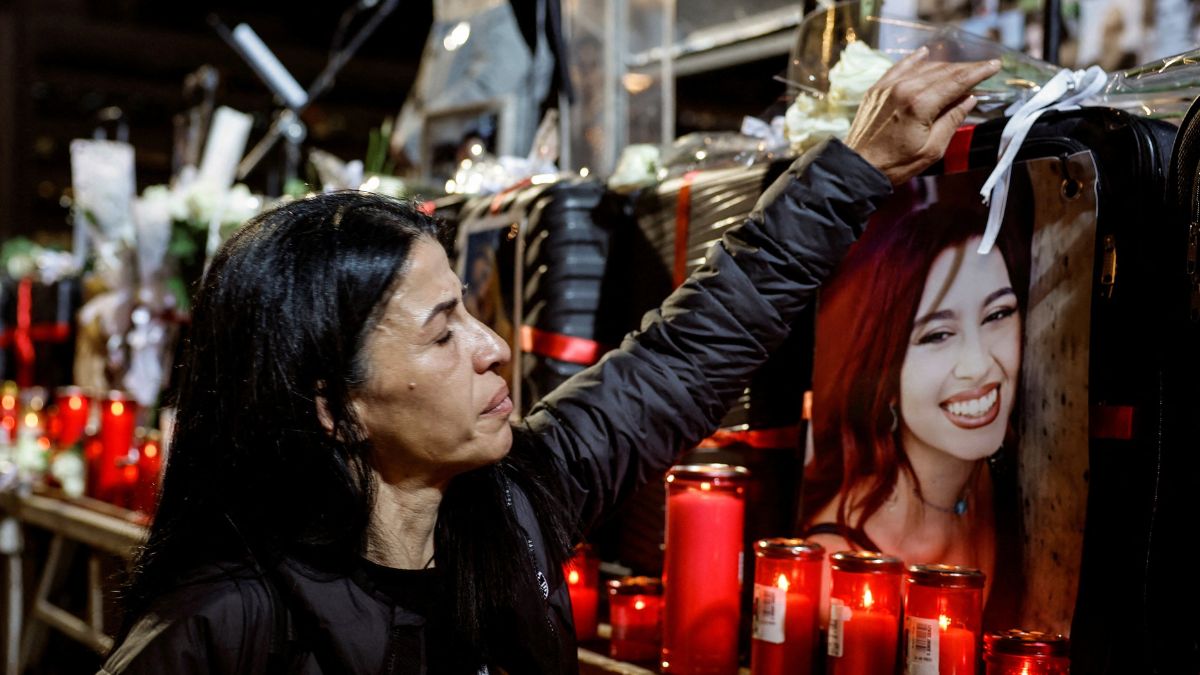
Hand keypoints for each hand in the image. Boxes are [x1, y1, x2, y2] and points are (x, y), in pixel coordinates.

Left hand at [846, 48, 1001, 184]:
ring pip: (924, 67)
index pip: (957, 81)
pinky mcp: (877, 90)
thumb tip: (969, 99)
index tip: (995, 65)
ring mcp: (888, 87)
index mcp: (920, 104)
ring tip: (961, 70)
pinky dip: (915, 60)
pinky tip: (925, 53)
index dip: (979, 72)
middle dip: (966, 69)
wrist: (859, 169)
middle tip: (984, 68)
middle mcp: (904, 89)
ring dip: (945, 66)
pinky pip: (899, 67)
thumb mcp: (932, 149)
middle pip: (943, 71)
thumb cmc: (896, 165)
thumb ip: (952, 120)